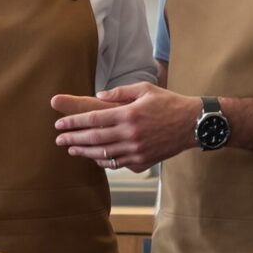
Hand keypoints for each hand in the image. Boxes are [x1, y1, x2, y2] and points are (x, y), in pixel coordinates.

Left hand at [50, 82, 200, 171]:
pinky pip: (117, 163)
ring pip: (103, 153)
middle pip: (94, 138)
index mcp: (129, 114)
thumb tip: (98, 96)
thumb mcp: (145, 89)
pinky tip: (93, 157)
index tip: (60, 124)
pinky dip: (102, 161)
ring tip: (71, 149)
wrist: (193, 124)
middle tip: (58, 139)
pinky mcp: (142, 161)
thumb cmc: (169, 103)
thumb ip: (120, 92)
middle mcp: (130, 134)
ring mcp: (136, 150)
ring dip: (84, 151)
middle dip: (73, 138)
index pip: (93, 119)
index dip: (73, 122)